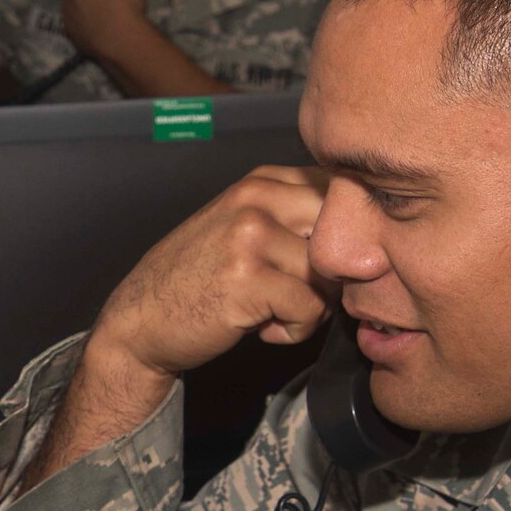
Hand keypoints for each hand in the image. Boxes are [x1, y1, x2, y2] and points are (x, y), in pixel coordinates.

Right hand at [90, 166, 334, 384]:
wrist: (139, 321)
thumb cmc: (197, 282)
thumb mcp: (242, 230)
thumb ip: (295, 220)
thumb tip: (371, 238)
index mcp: (261, 181)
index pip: (343, 197)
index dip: (344, 241)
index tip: (313, 268)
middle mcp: (256, 198)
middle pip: (346, 233)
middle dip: (335, 273)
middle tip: (299, 294)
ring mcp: (251, 235)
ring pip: (330, 275)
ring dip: (311, 306)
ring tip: (272, 311)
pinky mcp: (249, 278)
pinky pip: (309, 309)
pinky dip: (293, 330)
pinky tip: (260, 327)